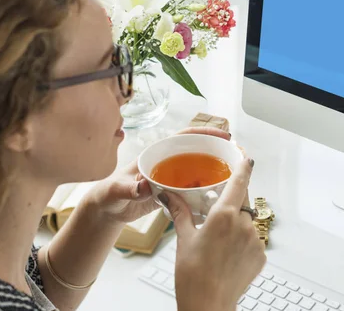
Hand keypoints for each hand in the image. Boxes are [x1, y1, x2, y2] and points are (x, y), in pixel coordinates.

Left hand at [86, 127, 231, 224]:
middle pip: (196, 151)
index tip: (222, 135)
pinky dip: (206, 190)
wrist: (107, 211)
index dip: (204, 133)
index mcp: (156, 154)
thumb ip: (130, 188)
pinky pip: (194, 188)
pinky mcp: (173, 193)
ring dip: (213, 171)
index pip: (184, 137)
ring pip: (197, 169)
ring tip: (232, 175)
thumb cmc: (109, 195)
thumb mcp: (117, 190)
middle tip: (235, 155)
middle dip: (216, 150)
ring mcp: (171, 177)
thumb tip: (144, 185)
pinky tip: (217, 195)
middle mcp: (167, 162)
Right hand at [159, 157, 265, 310]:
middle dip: (233, 201)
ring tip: (219, 241)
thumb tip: (168, 195)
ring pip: (248, 221)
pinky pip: (253, 239)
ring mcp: (255, 240)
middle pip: (243, 200)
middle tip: (218, 211)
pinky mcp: (261, 255)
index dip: (244, 166)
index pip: (240, 181)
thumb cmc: (193, 275)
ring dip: (237, 223)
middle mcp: (243, 224)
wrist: (208, 305)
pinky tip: (227, 253)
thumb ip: (180, 212)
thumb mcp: (184, 238)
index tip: (246, 157)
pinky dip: (242, 241)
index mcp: (224, 215)